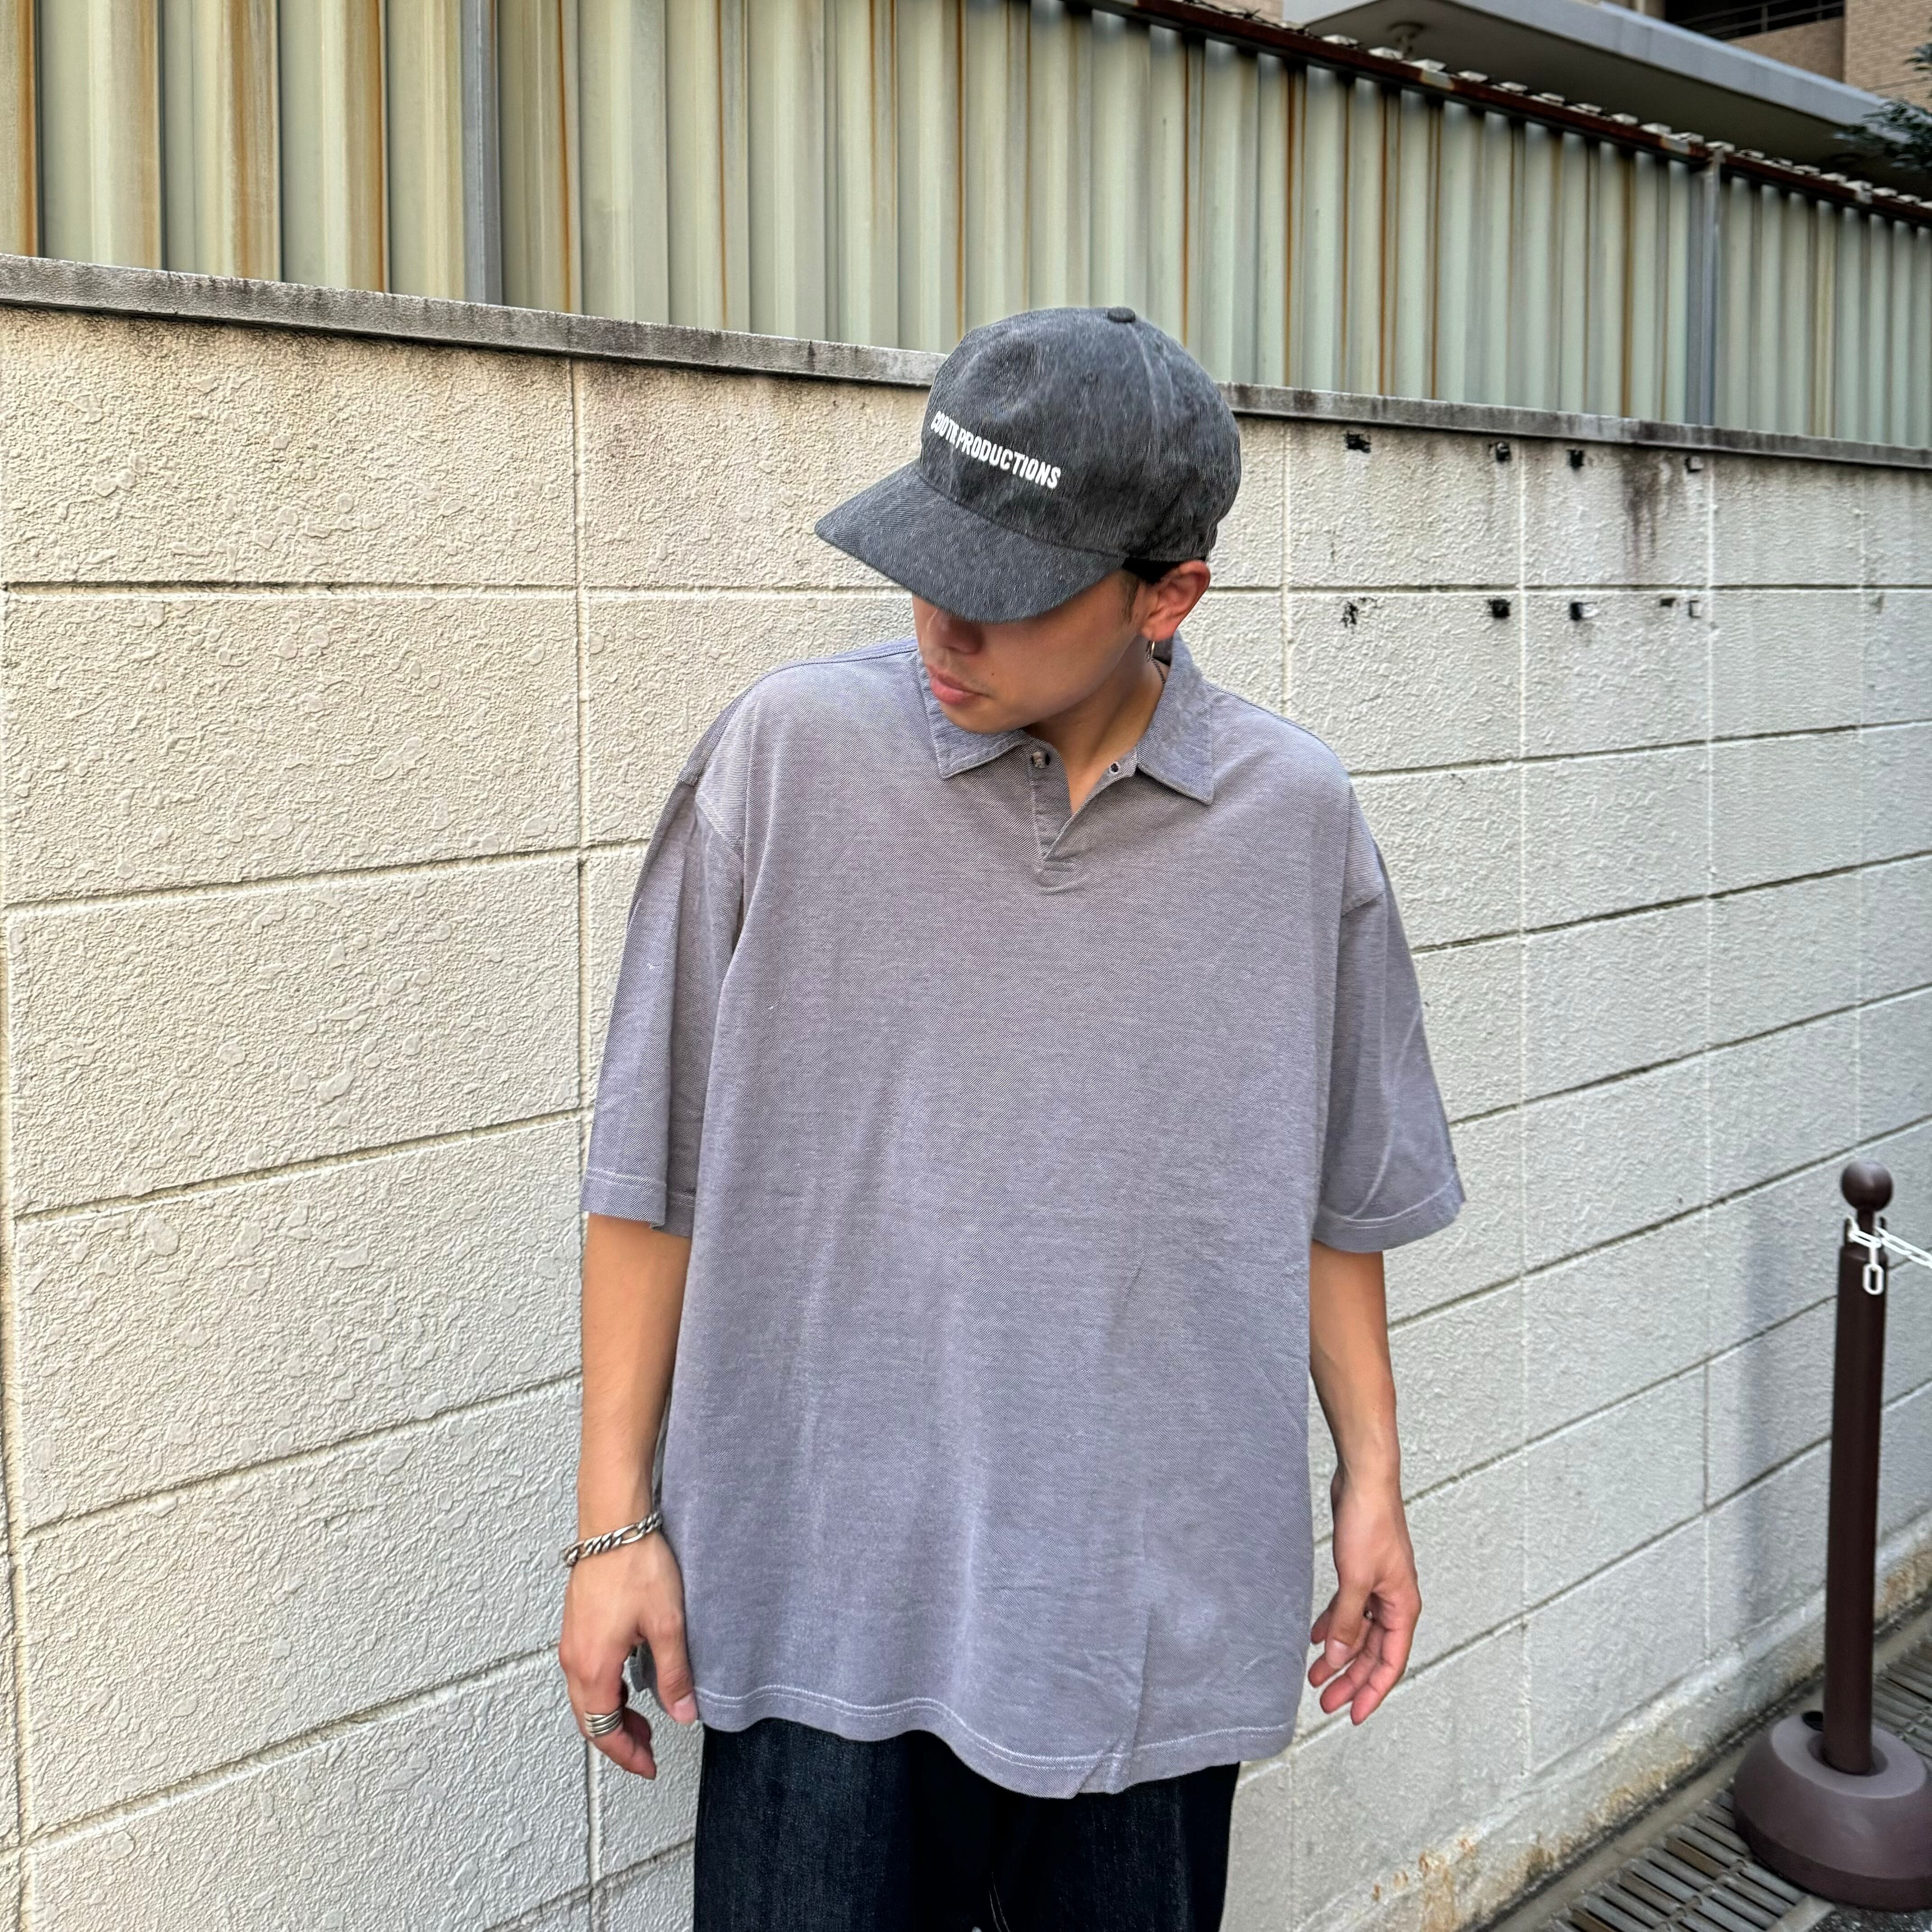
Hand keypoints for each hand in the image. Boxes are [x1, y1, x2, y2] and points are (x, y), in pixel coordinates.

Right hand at [558, 1531, 696, 1776]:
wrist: (613, 1523)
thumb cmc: (636, 1566)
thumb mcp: (666, 1624)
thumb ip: (673, 1674)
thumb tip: (683, 1715)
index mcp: (593, 1666)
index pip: (603, 1731)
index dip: (627, 1755)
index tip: (650, 1766)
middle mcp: (574, 1659)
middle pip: (589, 1720)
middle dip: (618, 1741)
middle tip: (650, 1749)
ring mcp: (571, 1642)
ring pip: (585, 1698)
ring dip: (611, 1717)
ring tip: (644, 1721)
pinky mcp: (576, 1626)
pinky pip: (584, 1675)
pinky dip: (604, 1693)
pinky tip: (628, 1685)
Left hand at [1307, 1467, 1419, 1724]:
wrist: (1363, 1481)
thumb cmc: (1370, 1523)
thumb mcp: (1355, 1580)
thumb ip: (1347, 1621)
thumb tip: (1338, 1658)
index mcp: (1402, 1608)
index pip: (1390, 1663)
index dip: (1372, 1691)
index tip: (1354, 1714)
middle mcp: (1394, 1602)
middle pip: (1374, 1653)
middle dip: (1351, 1678)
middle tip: (1325, 1699)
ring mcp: (1378, 1587)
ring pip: (1359, 1633)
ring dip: (1339, 1653)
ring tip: (1315, 1675)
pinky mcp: (1361, 1572)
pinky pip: (1349, 1610)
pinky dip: (1333, 1624)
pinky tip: (1316, 1636)